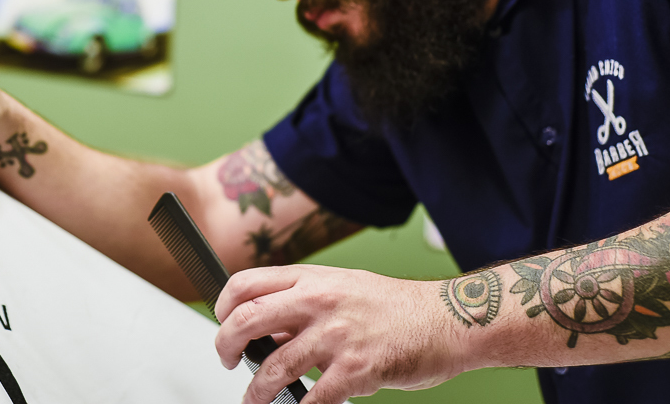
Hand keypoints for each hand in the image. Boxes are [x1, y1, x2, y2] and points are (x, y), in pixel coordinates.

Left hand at [214, 265, 463, 403]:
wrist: (447, 319)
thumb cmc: (395, 306)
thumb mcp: (341, 287)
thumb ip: (302, 305)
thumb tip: (268, 332)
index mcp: (311, 278)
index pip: (246, 283)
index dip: (223, 306)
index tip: (222, 323)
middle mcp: (318, 301)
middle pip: (247, 320)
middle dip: (225, 347)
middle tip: (227, 362)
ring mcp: (336, 335)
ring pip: (274, 367)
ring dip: (256, 391)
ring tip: (254, 399)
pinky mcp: (356, 369)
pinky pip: (314, 398)